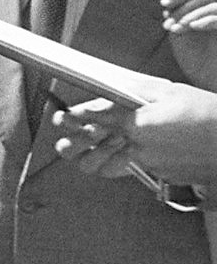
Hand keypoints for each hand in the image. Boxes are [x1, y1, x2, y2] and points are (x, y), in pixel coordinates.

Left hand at [56, 87, 216, 185]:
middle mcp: (139, 146)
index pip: (93, 120)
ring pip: (107, 167)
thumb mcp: (169, 92)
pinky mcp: (161, 174)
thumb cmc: (207, 113)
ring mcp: (150, 163)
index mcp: (138, 122)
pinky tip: (121, 153)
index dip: (72, 118)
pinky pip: (133, 168)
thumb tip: (112, 89)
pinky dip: (122, 161)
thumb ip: (135, 91)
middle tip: (64, 141)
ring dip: (92, 159)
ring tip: (81, 151)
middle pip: (92, 151)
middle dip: (73, 146)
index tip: (62, 117)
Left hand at [162, 0, 216, 90]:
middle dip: (181, 10)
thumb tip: (166, 6)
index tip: (164, 4)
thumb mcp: (180, 38)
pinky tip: (193, 27)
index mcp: (205, 15)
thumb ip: (175, 20)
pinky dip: (206, 19)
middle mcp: (216, 17)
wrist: (210, 83)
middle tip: (168, 26)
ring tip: (177, 30)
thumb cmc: (196, 63)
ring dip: (190, 15)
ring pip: (211, 6)